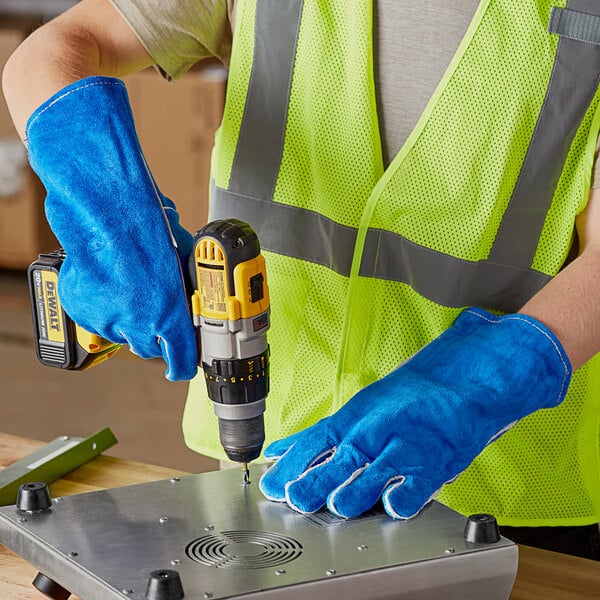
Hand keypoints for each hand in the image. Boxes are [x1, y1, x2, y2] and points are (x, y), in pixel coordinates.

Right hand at [26, 77, 196, 379]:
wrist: (101, 206)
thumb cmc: (145, 225)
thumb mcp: (182, 254)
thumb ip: (189, 281)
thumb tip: (199, 284)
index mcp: (168, 313)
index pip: (181, 359)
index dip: (184, 364)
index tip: (184, 365)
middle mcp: (137, 323)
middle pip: (150, 348)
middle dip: (156, 336)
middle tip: (157, 313)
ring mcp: (105, 318)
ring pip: (122, 334)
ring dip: (130, 321)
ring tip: (131, 288)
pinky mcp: (81, 308)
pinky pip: (98, 319)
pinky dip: (105, 309)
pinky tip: (111, 284)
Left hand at [259, 308, 570, 518]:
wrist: (462, 380)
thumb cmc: (409, 396)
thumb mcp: (360, 408)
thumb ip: (324, 435)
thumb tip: (284, 449)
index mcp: (355, 418)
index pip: (314, 441)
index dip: (290, 463)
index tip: (270, 482)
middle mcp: (375, 433)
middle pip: (335, 462)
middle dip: (311, 483)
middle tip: (294, 499)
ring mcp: (403, 448)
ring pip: (369, 477)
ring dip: (350, 495)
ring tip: (337, 506)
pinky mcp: (432, 464)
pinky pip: (412, 490)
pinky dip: (399, 502)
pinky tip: (390, 508)